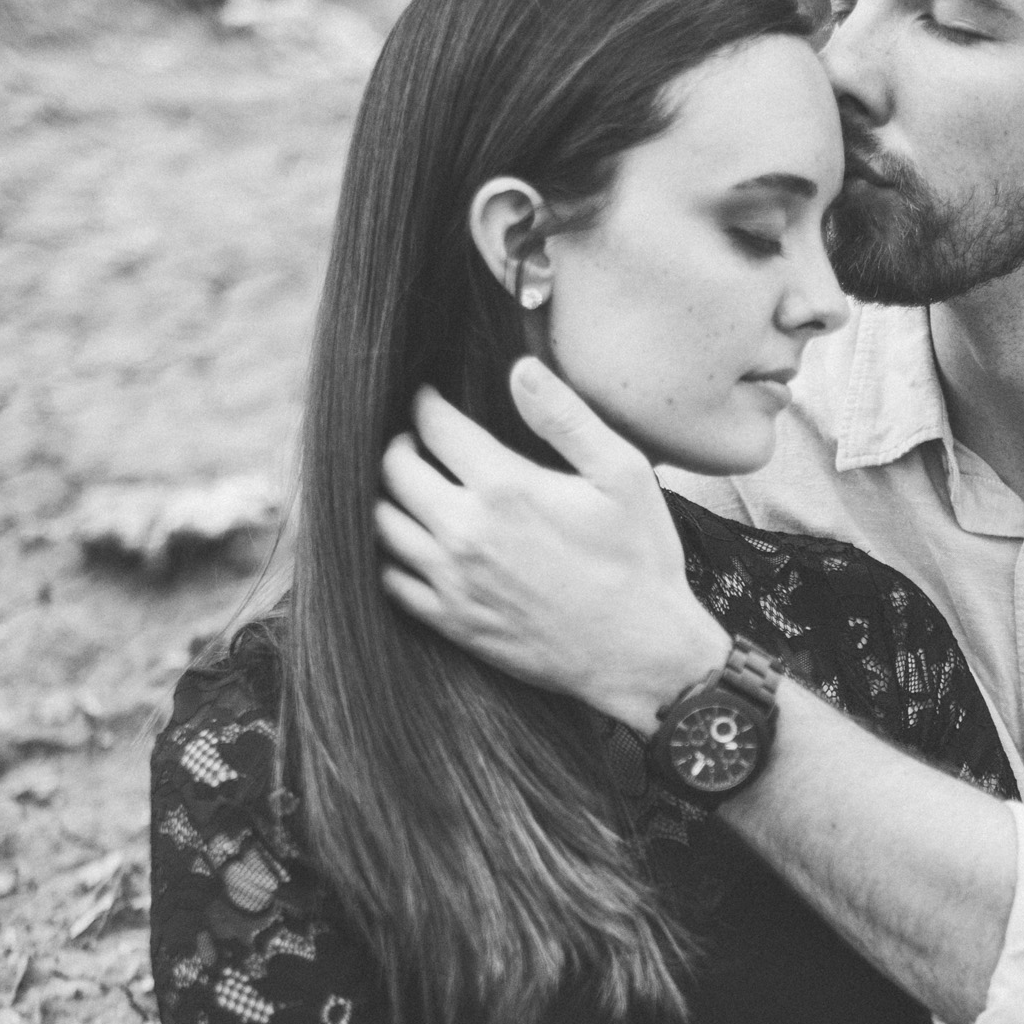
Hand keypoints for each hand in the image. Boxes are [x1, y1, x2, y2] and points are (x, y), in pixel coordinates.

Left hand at [376, 359, 727, 726]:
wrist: (641, 655)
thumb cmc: (640, 561)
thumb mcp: (622, 475)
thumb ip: (565, 417)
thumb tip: (520, 369)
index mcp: (506, 487)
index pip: (434, 426)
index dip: (426, 403)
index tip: (430, 398)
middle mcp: (466, 532)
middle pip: (394, 470)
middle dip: (400, 444)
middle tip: (416, 440)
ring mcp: (453, 581)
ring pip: (383, 524)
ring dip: (387, 496)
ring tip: (409, 486)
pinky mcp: (452, 622)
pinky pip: (391, 581)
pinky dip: (388, 554)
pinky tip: (411, 542)